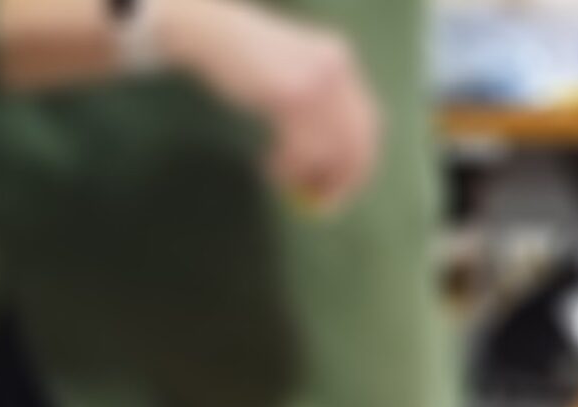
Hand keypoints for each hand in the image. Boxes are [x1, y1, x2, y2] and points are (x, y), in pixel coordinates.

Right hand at [159, 0, 380, 209]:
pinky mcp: (294, 94)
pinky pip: (304, 148)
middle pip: (357, 143)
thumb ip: (319, 117)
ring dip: (305, 174)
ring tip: (278, 175)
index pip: (369, 125)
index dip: (359, 164)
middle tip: (319, 203)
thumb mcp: (294, 80)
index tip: (342, 189)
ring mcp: (318, 81)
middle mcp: (338, 70)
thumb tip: (336, 174)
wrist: (208, 30)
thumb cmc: (246, 61)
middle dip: (341, 180)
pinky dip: (288, 167)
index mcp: (341, 61)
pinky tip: (269, 166)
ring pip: (330, 151)